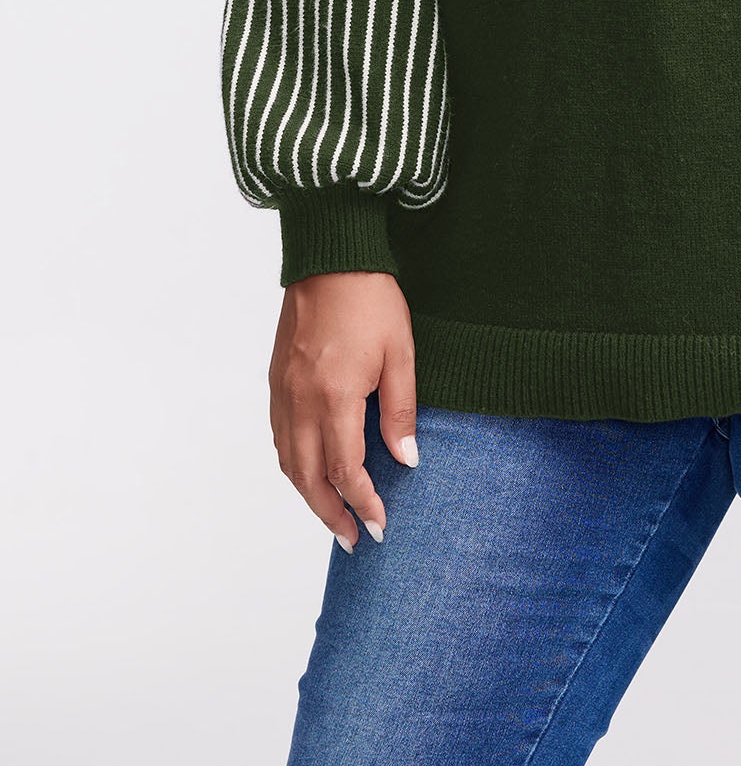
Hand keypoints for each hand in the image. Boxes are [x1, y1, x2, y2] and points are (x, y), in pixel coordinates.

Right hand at [268, 270, 419, 552]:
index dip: (363, 503)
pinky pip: (280, 438)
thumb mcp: (400, 353)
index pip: (345, 470)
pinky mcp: (276, 381)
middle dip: (331, 515)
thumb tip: (406, 460)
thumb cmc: (371, 300)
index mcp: (334, 397)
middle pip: (309, 478)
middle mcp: (300, 402)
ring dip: (309, 496)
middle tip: (356, 539)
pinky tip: (310, 473)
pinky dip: (294, 466)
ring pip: (289, 462)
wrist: (331, 258)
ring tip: (334, 517)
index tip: (380, 525)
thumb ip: (400, 410)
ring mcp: (283, 393)